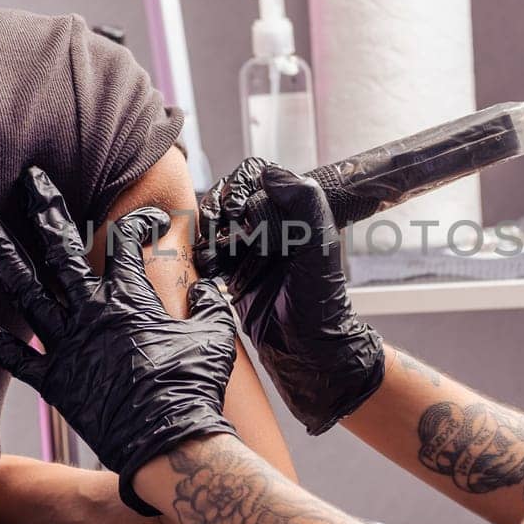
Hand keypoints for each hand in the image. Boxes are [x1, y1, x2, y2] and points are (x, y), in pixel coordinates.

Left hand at [0, 167, 239, 514]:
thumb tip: (208, 290)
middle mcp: (92, 314)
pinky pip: (12, 357)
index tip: (143, 220)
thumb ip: (208, 306)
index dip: (135, 225)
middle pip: (62, 250)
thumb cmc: (194, 388)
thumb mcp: (213, 337)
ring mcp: (68, 346)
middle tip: (29, 179)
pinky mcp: (54, 381)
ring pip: (26, 291)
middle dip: (45, 210)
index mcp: (130, 300)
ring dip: (2, 256)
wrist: (169, 443)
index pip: (126, 245)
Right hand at [198, 160, 383, 434]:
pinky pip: (208, 253)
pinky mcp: (233, 273)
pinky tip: (210, 269)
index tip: (236, 209)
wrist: (306, 353)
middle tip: (222, 235)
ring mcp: (250, 250)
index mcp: (294, 213)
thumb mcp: (319, 248)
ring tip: (215, 254)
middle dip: (217, 211)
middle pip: (228, 198)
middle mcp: (271, 227)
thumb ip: (305, 203)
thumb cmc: (320, 303)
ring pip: (214, 224)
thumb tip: (269, 171)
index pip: (256, 177)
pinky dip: (203, 256)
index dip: (239, 186)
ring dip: (207, 235)